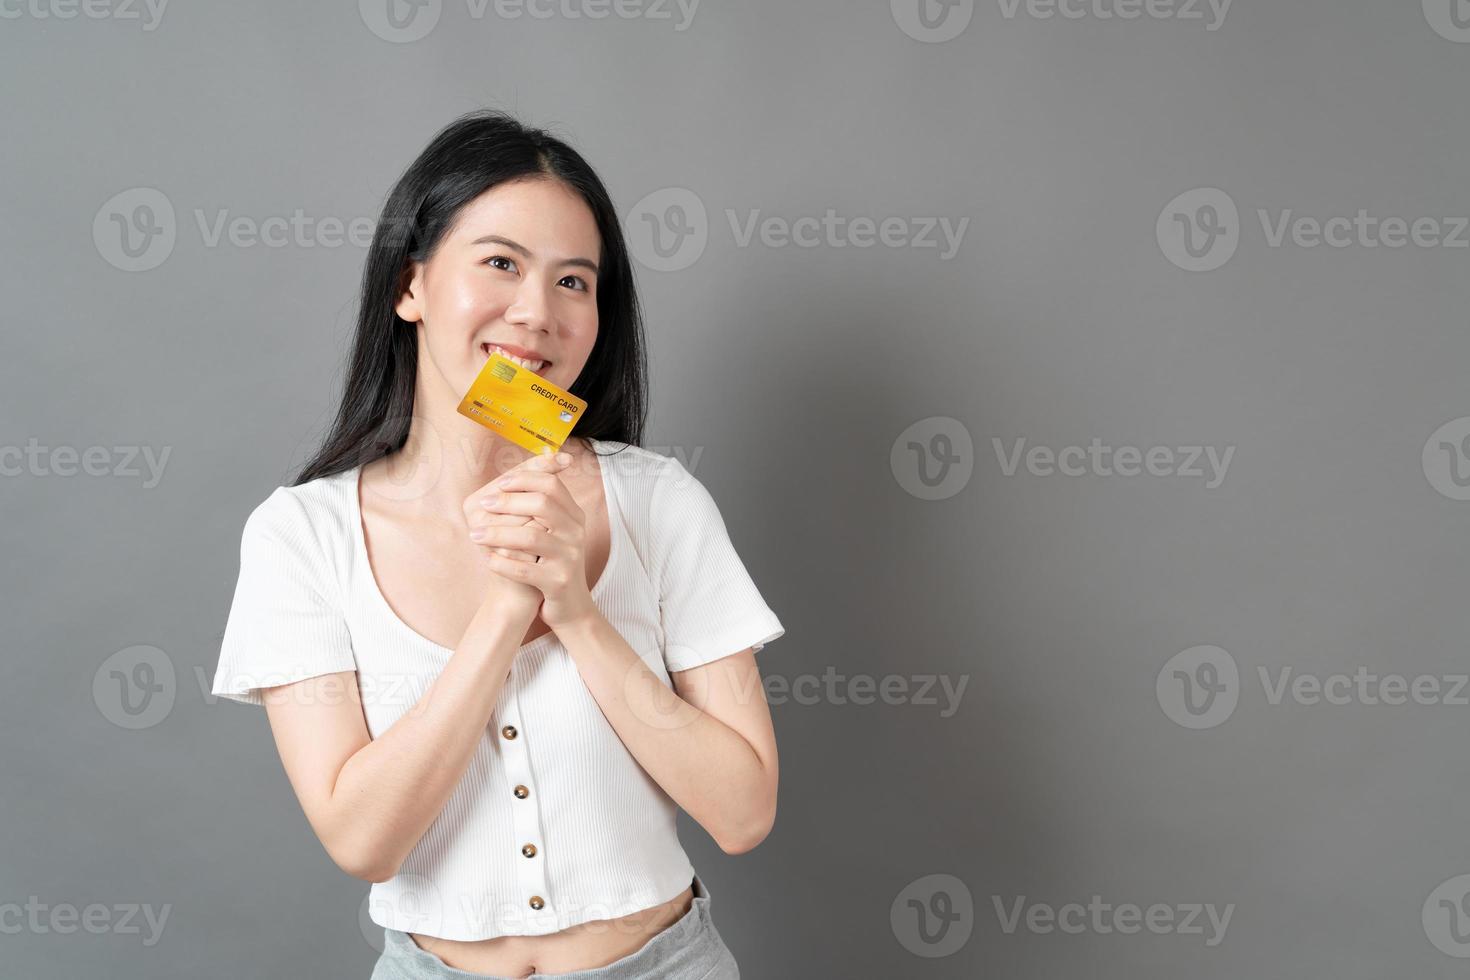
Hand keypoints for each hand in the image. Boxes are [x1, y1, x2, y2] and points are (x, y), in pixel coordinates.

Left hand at [469, 447, 597, 630]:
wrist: (570, 606)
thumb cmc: (551, 562)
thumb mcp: (552, 531)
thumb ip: (538, 505)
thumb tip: (508, 476)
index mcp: (574, 516)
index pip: (552, 484)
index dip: (524, 479)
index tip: (500, 483)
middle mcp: (576, 533)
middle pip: (543, 504)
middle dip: (508, 502)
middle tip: (483, 505)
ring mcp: (568, 558)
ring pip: (530, 537)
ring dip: (497, 533)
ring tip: (475, 534)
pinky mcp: (557, 582)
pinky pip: (524, 569)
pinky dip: (502, 564)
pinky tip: (488, 560)